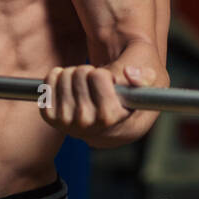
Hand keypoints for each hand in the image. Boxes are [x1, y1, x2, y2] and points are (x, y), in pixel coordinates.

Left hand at [39, 62, 163, 146]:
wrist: (113, 115)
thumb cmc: (133, 91)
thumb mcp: (150, 79)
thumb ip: (145, 76)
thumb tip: (130, 75)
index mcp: (116, 120)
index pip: (99, 78)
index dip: (105, 76)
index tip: (110, 84)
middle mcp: (91, 127)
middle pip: (80, 74)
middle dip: (89, 71)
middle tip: (96, 83)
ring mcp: (69, 125)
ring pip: (64, 76)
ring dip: (74, 73)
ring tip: (85, 85)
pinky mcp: (52, 119)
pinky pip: (48, 84)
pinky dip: (56, 76)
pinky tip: (68, 84)